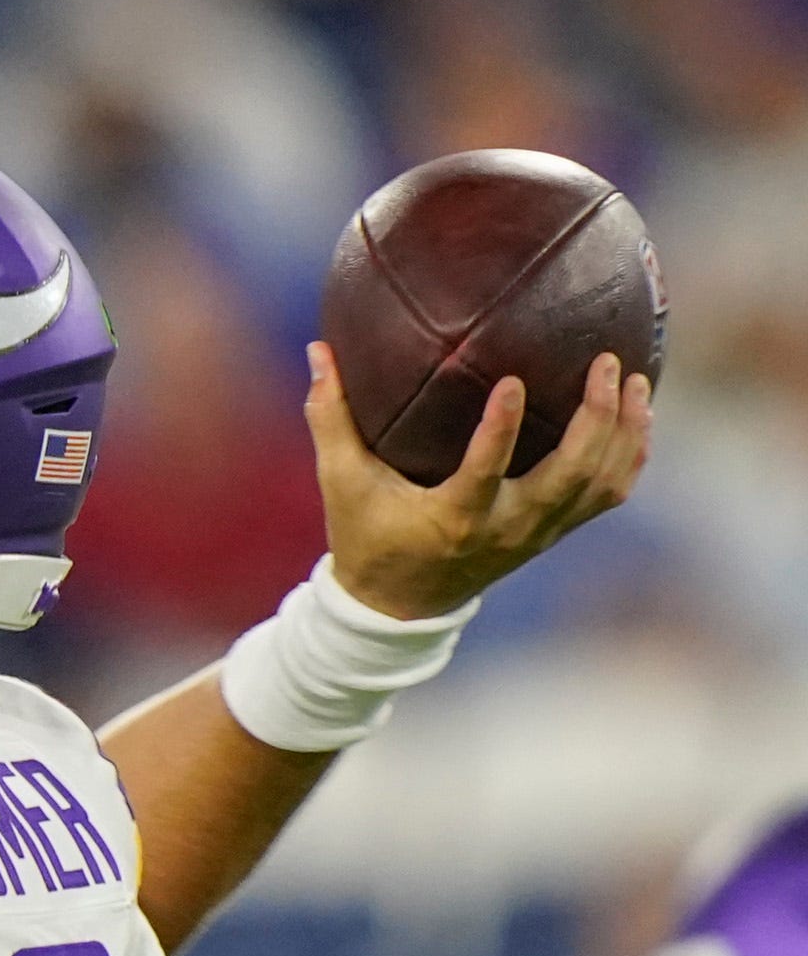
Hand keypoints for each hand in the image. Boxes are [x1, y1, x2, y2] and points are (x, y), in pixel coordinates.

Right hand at [308, 341, 651, 621]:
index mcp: (453, 519)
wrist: (399, 606)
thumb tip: (318, 349)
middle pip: (571, 475)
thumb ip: (330, 417)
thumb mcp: (340, 481)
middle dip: (598, 419)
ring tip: (634, 381)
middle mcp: (506, 529)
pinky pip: (608, 494)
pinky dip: (629, 455)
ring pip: (601, 483)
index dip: (500, 430)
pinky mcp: (554, 533)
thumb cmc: (365, 536)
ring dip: (625, 431)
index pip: (484, 474)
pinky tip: (637, 416)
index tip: (513, 381)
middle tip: (606, 365)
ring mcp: (537, 533)